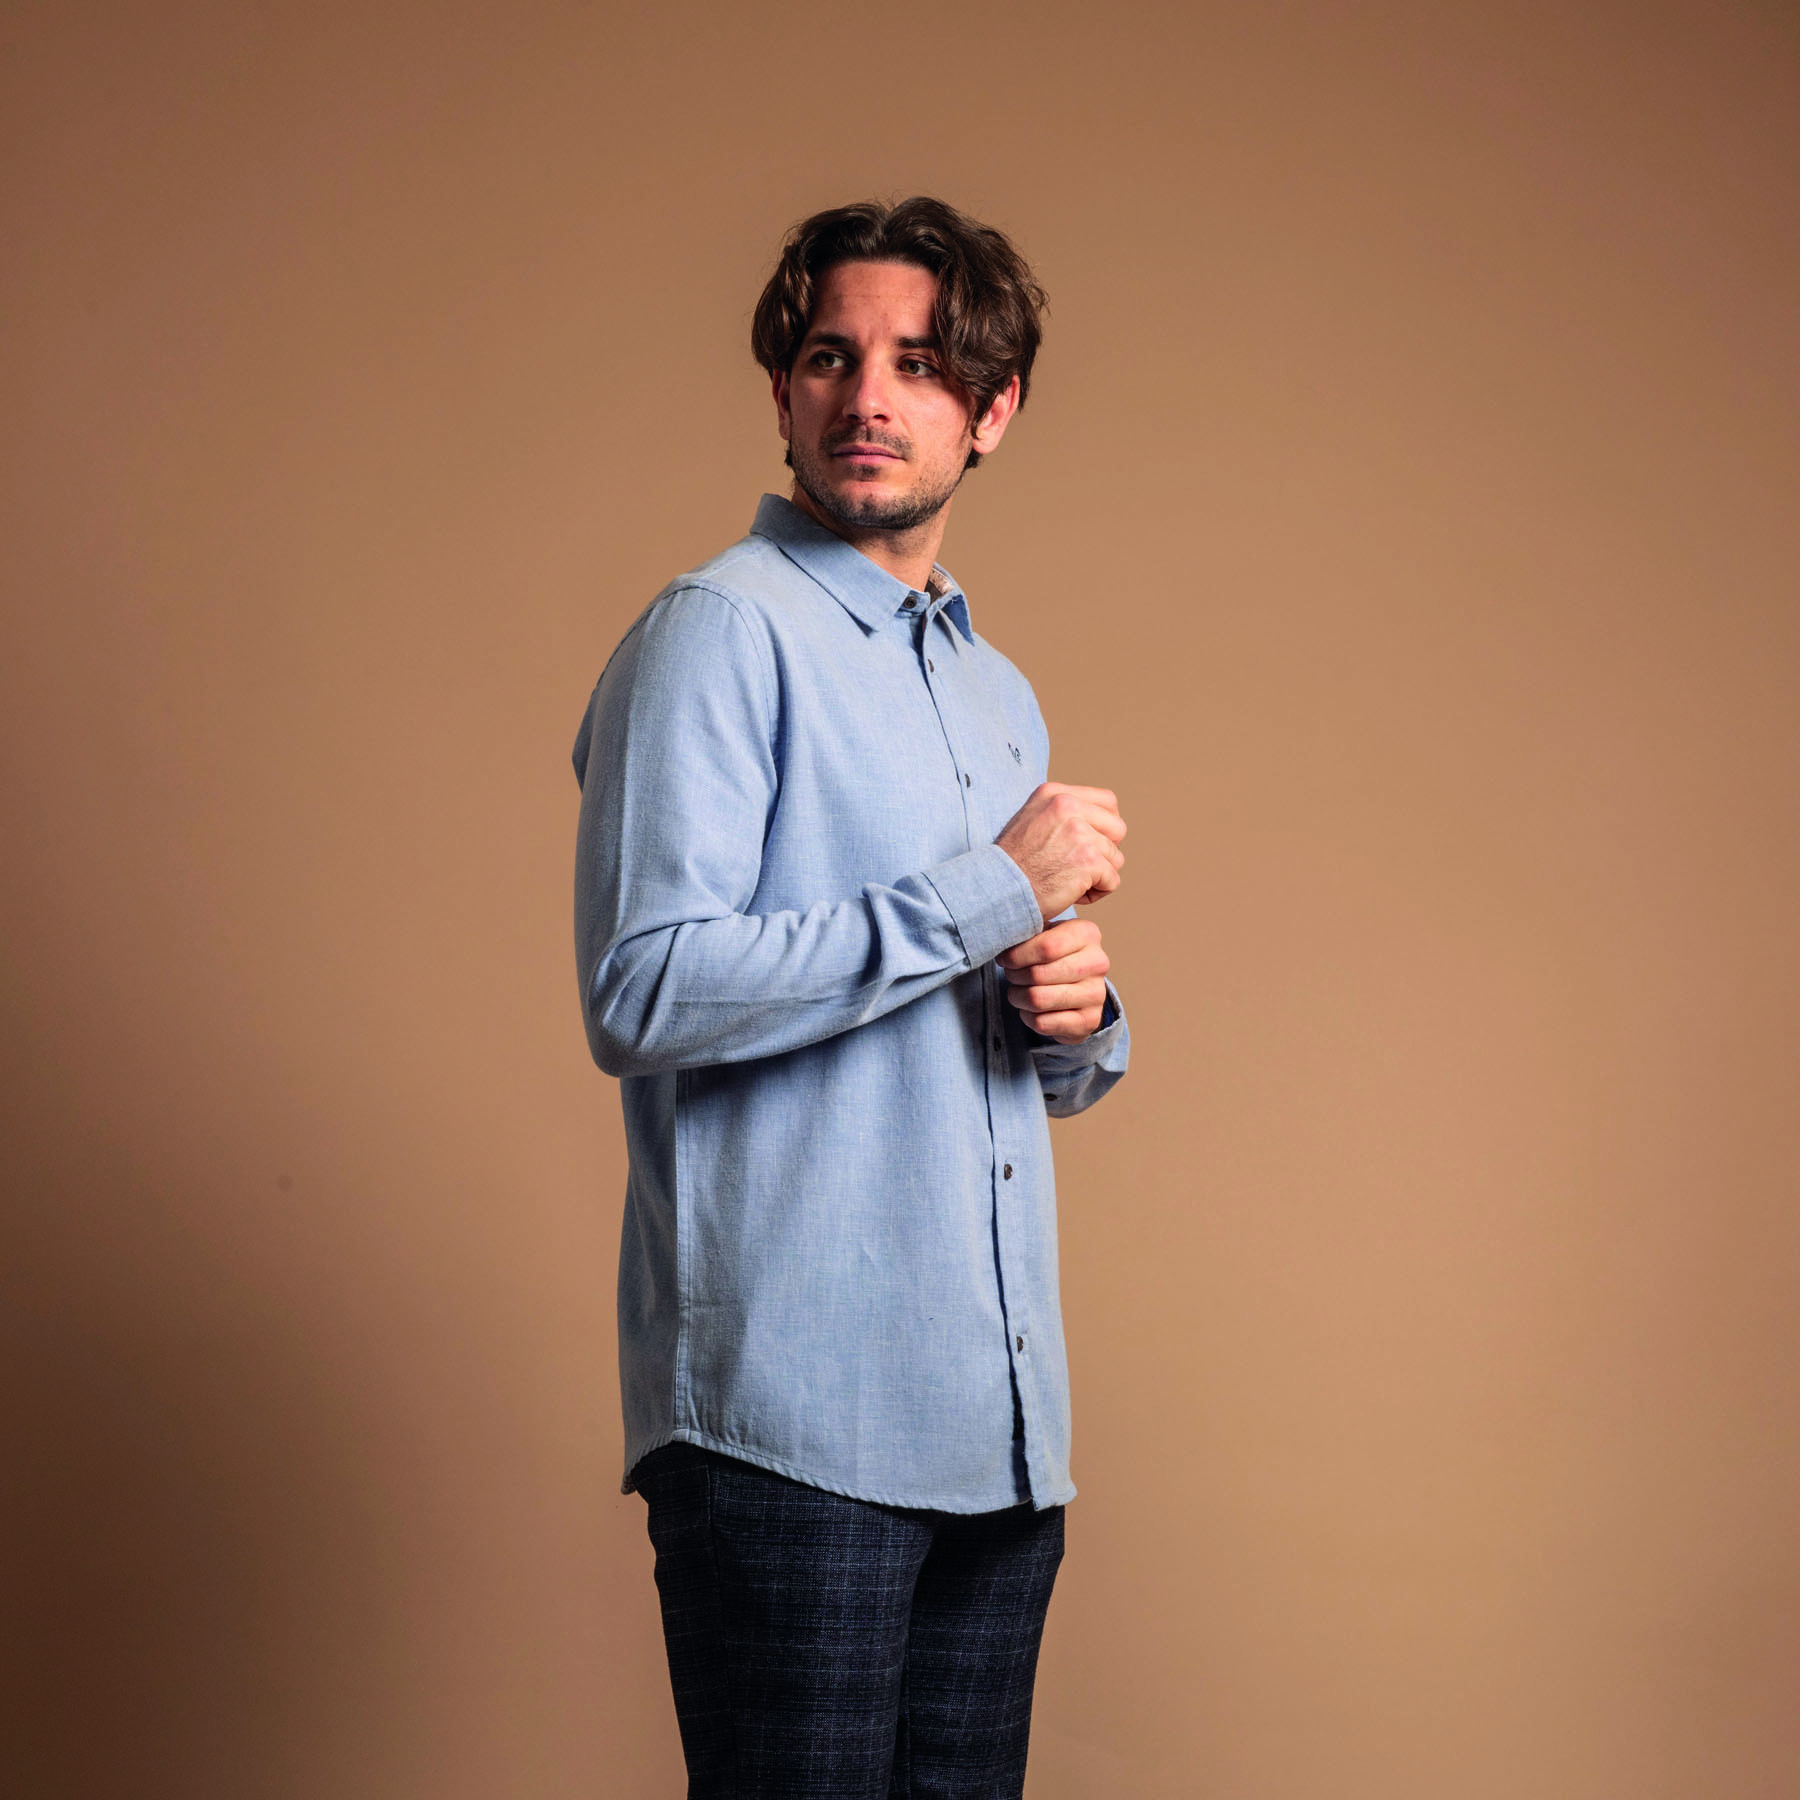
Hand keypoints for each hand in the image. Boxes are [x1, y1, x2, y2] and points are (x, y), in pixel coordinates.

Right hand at [994, 783, 1125, 921]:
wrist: (996, 890)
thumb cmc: (1013, 865)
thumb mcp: (1032, 820)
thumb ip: (1063, 813)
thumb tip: (1101, 820)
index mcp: (1055, 794)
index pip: (1108, 802)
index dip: (1104, 828)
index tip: (1087, 845)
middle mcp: (1068, 806)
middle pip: (1118, 829)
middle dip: (1104, 852)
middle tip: (1078, 867)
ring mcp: (1079, 832)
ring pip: (1115, 857)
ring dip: (1097, 876)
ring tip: (1068, 882)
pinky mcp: (1089, 860)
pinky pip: (1112, 880)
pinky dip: (1096, 893)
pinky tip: (1072, 894)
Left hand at [997, 918, 1110, 1043]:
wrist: (1079, 984)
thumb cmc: (1054, 953)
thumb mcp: (1043, 932)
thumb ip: (1027, 929)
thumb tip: (1006, 937)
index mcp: (1086, 934)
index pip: (1045, 948)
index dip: (1016, 956)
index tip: (1004, 959)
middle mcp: (1097, 963)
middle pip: (1038, 975)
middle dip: (1014, 976)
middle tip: (1011, 975)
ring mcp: (1097, 994)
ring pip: (1038, 1000)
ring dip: (1018, 996)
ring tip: (1018, 991)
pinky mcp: (1090, 1020)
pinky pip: (1042, 1022)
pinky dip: (1028, 1016)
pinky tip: (1031, 1008)